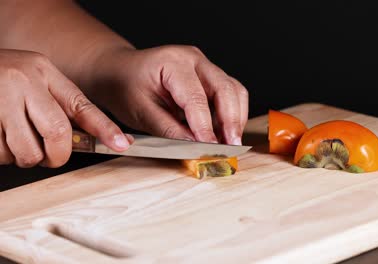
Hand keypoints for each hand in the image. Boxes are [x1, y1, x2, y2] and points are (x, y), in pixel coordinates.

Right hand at [0, 49, 130, 167]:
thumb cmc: (6, 76)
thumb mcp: (38, 79)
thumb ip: (64, 105)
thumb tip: (102, 137)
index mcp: (42, 72)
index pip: (81, 105)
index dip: (105, 128)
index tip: (122, 144)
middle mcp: (21, 82)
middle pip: (56, 135)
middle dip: (57, 155)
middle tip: (51, 154)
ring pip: (25, 152)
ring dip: (24, 157)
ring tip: (16, 139)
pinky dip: (2, 155)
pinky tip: (0, 137)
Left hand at [84, 45, 248, 144]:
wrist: (119, 71)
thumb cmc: (125, 87)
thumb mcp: (140, 112)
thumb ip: (168, 130)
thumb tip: (194, 148)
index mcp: (172, 62)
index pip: (195, 98)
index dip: (205, 127)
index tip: (211, 149)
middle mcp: (193, 58)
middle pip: (225, 89)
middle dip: (231, 121)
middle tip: (231, 147)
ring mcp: (204, 65)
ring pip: (234, 90)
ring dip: (235, 118)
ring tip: (230, 143)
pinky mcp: (209, 75)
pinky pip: (230, 93)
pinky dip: (231, 114)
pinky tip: (225, 133)